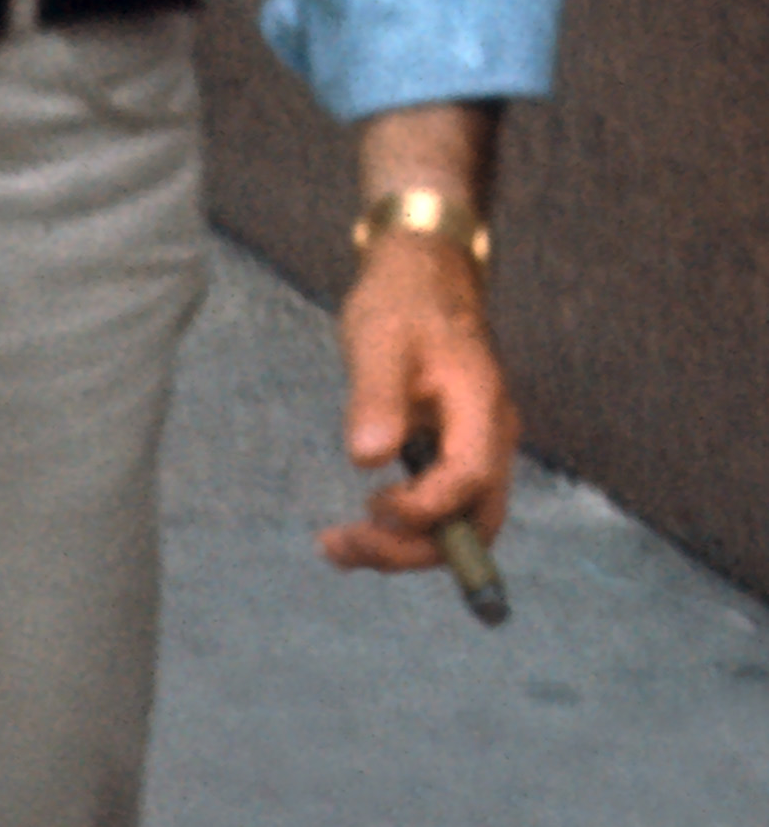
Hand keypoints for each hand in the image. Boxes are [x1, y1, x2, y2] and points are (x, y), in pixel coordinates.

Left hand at [322, 232, 514, 576]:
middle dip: (413, 549)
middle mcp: (490, 437)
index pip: (469, 481)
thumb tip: (368, 458)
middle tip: (343, 547)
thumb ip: (376, 397)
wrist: (422, 276)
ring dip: (403, 546)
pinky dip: (402, 527)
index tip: (369, 505)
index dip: (423, 510)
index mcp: (482, 408)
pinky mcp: (451, 452)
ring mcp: (475, 447)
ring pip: (457, 523)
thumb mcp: (378, 341)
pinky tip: (355, 532)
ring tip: (337, 547)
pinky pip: (438, 507)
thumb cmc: (402, 303)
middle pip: (473, 522)